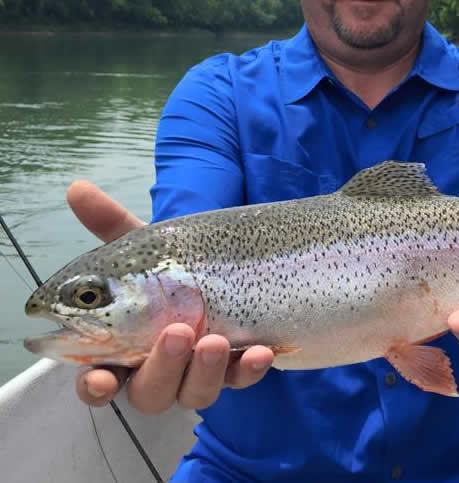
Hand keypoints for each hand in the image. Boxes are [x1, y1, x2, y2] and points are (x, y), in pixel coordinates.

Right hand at [67, 181, 273, 413]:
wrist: (234, 261)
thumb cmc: (175, 265)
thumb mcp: (147, 245)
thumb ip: (111, 223)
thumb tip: (76, 187)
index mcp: (124, 346)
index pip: (99, 381)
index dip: (95, 386)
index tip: (102, 378)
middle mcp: (159, 369)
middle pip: (149, 392)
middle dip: (162, 367)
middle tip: (179, 332)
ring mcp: (200, 373)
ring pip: (194, 393)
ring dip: (203, 371)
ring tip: (215, 339)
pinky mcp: (237, 368)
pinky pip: (242, 379)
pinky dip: (249, 370)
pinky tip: (260, 352)